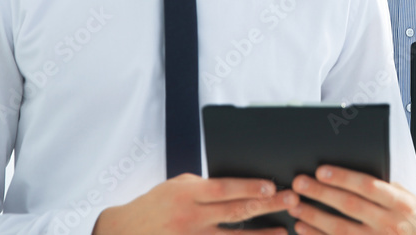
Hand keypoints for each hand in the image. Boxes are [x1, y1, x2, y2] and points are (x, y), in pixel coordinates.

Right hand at [92, 173, 297, 233]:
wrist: (124, 232)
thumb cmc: (155, 205)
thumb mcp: (176, 186)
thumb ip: (205, 187)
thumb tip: (239, 187)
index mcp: (187, 194)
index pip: (224, 188)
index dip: (249, 187)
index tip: (272, 185)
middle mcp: (190, 218)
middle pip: (235, 211)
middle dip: (266, 206)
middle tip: (291, 201)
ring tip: (283, 231)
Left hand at [288, 165, 415, 233]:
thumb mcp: (411, 201)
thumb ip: (387, 188)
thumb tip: (353, 172)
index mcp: (402, 205)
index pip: (368, 187)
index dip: (343, 177)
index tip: (321, 170)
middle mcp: (390, 225)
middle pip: (350, 206)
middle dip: (321, 193)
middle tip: (299, 183)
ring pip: (340, 229)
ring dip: (314, 216)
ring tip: (295, 205)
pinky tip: (303, 227)